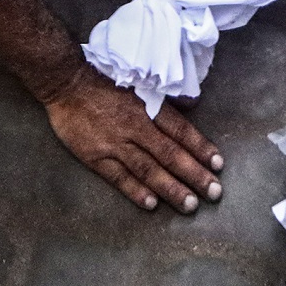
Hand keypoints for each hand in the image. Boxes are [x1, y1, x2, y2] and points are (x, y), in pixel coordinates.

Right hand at [45, 66, 224, 210]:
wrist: (66, 83)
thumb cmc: (105, 80)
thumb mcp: (139, 81)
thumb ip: (165, 97)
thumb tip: (194, 103)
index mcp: (148, 107)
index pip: (180, 131)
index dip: (201, 148)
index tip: (218, 165)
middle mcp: (136, 127)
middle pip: (170, 154)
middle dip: (194, 175)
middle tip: (214, 193)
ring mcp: (115, 144)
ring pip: (149, 169)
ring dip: (171, 188)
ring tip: (190, 204)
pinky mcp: (96, 157)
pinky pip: (119, 177)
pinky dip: (136, 191)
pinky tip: (152, 204)